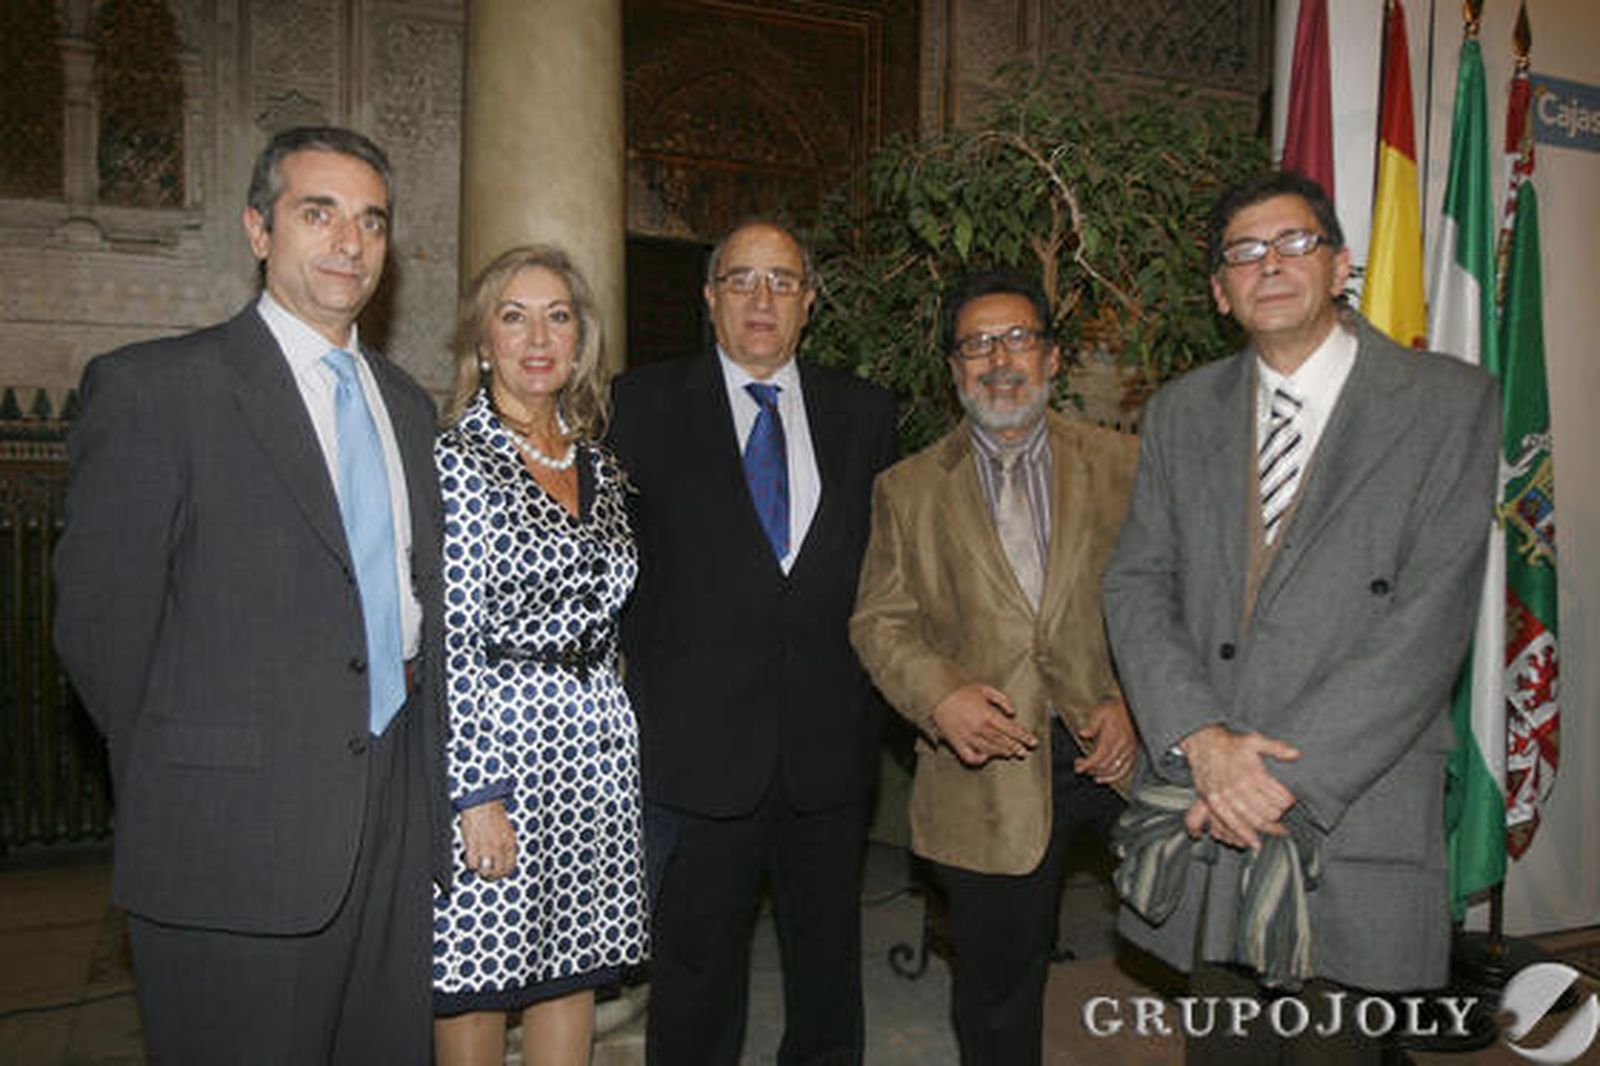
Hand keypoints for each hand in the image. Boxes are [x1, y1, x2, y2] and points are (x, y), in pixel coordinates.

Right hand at [460, 800, 516, 879]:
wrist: (482, 801)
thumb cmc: (492, 812)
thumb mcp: (506, 829)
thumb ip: (505, 844)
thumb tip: (501, 858)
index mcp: (510, 842)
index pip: (510, 866)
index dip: (503, 873)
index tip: (497, 873)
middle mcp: (500, 847)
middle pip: (498, 872)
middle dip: (491, 876)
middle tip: (485, 873)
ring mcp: (487, 847)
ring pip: (485, 872)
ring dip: (480, 871)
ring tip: (477, 865)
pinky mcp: (474, 845)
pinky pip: (472, 865)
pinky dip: (470, 864)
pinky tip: (469, 857)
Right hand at [930, 683, 1037, 766]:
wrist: (937, 696)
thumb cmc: (960, 691)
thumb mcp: (984, 689)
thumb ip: (1002, 700)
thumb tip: (1012, 712)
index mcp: (988, 715)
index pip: (1012, 730)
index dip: (1024, 737)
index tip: (1033, 742)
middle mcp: (980, 729)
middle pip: (1003, 742)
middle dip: (1017, 747)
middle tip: (1025, 752)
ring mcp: (969, 738)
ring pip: (990, 750)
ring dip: (1002, 752)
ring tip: (1010, 754)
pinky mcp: (957, 743)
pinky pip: (970, 756)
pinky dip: (979, 759)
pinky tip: (986, 758)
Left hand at [1073, 698, 1137, 784]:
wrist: (1134, 709)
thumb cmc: (1117, 710)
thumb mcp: (1101, 712)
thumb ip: (1092, 724)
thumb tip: (1083, 733)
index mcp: (1112, 737)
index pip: (1098, 756)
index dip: (1087, 764)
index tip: (1078, 766)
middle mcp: (1122, 746)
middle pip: (1104, 765)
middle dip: (1090, 769)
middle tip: (1080, 766)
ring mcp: (1129, 752)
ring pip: (1114, 770)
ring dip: (1101, 775)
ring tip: (1091, 774)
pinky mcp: (1134, 754)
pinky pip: (1125, 770)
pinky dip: (1115, 777)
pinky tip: (1106, 778)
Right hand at [1179, 725, 1300, 850]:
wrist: (1202, 743)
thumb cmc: (1230, 744)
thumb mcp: (1255, 740)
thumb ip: (1276, 747)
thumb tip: (1295, 754)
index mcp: (1252, 773)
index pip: (1279, 797)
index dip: (1289, 802)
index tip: (1291, 802)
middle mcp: (1239, 787)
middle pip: (1268, 813)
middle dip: (1280, 818)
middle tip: (1286, 818)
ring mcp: (1226, 796)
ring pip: (1251, 822)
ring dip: (1266, 829)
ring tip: (1277, 832)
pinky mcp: (1214, 802)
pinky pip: (1231, 824)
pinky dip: (1244, 835)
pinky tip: (1253, 842)